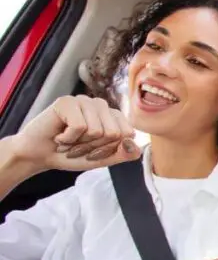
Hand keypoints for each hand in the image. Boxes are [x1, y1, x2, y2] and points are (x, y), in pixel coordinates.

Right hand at [11, 95, 140, 172]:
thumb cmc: (71, 154)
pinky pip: (79, 127)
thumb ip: (122, 154)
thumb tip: (134, 145)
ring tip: (68, 140)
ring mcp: (84, 101)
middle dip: (94, 147)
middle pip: (114, 133)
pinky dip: (68, 138)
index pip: (127, 134)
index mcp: (113, 115)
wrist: (39, 156)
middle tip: (78, 145)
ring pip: (97, 130)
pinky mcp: (66, 102)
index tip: (93, 149)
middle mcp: (101, 105)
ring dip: (80, 144)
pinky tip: (59, 135)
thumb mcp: (102, 158)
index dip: (108, 149)